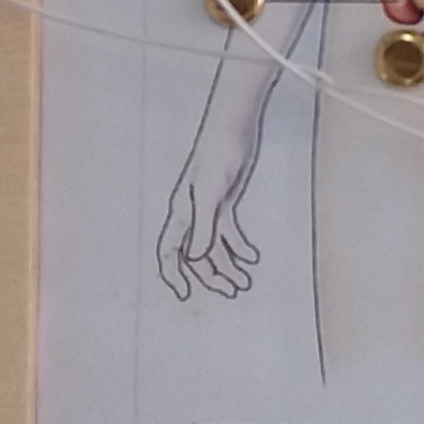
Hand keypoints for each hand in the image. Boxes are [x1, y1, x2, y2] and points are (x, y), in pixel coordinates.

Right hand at [156, 113, 262, 301]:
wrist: (234, 129)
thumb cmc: (218, 154)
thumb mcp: (210, 192)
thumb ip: (203, 225)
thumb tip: (195, 257)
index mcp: (181, 213)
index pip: (170, 251)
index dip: (174, 274)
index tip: (185, 294)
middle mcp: (191, 215)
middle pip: (196, 255)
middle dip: (212, 276)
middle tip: (233, 291)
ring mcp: (208, 210)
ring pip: (214, 247)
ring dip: (229, 265)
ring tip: (245, 281)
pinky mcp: (224, 203)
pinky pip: (229, 233)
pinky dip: (240, 247)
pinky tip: (253, 257)